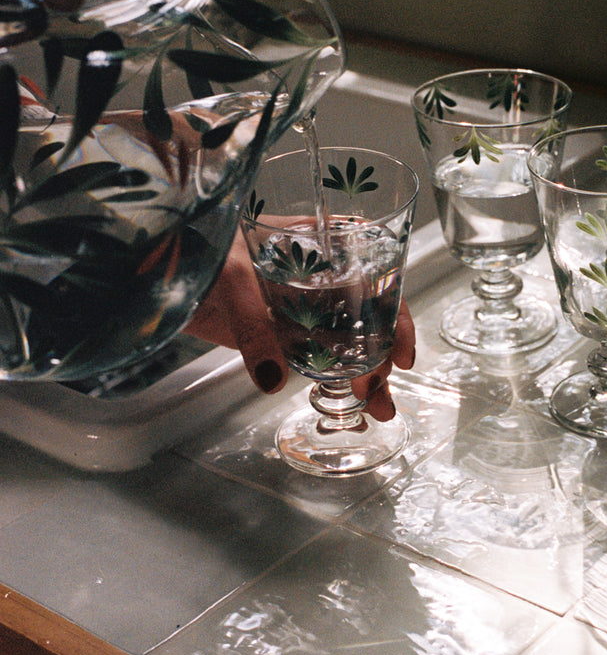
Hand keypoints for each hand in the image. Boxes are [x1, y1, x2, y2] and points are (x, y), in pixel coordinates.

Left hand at [185, 231, 416, 417]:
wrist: (158, 263)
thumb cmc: (199, 244)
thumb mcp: (230, 275)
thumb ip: (252, 324)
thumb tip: (273, 378)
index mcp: (321, 244)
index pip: (377, 274)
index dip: (396, 311)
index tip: (400, 350)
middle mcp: (320, 276)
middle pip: (368, 316)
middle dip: (380, 354)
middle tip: (377, 388)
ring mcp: (300, 307)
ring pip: (346, 342)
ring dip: (365, 374)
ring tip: (380, 410)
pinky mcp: (278, 334)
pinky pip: (314, 359)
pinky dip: (333, 381)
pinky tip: (349, 405)